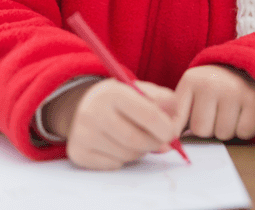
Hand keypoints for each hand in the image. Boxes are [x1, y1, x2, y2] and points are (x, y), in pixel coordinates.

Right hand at [49, 78, 179, 170]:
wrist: (83, 104)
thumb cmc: (119, 99)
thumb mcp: (139, 89)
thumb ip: (163, 100)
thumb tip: (176, 122)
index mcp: (113, 92)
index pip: (149, 116)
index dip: (167, 128)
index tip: (172, 133)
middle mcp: (94, 112)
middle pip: (138, 140)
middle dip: (155, 143)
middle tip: (159, 141)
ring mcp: (83, 134)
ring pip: (127, 155)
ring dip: (139, 151)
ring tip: (136, 139)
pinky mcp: (78, 152)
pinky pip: (113, 164)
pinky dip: (122, 159)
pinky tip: (118, 145)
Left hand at [173, 65, 254, 140]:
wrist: (245, 69)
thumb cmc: (213, 90)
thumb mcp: (191, 93)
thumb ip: (178, 114)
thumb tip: (168, 140)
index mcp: (190, 81)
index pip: (177, 122)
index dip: (181, 131)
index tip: (184, 130)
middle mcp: (210, 83)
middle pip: (201, 131)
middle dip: (208, 129)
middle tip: (215, 114)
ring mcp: (233, 90)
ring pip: (223, 134)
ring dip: (226, 130)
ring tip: (229, 113)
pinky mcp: (254, 100)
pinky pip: (245, 133)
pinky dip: (244, 130)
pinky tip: (243, 114)